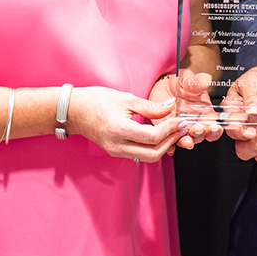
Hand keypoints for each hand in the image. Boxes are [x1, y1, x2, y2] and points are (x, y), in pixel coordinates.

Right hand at [68, 85, 183, 161]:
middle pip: (153, 153)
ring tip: (174, 131)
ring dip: (164, 146)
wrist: (74, 111)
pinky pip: (139, 154)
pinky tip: (160, 135)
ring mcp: (116, 151)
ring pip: (147, 157)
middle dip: (171, 141)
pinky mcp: (116, 152)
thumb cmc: (97, 100)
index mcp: (120, 130)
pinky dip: (153, 147)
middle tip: (182, 128)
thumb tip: (171, 107)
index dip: (170, 129)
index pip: (153, 136)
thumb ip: (150, 106)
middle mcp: (118, 145)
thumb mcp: (126, 98)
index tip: (181, 120)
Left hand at [149, 73, 221, 153]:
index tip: (214, 127)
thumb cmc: (179, 83)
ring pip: (187, 140)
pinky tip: (170, 145)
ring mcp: (181, 129)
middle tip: (197, 130)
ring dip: (187, 142)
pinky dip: (170, 146)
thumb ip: (195, 82)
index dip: (215, 128)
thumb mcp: (187, 79)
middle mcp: (194, 123)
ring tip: (186, 140)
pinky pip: (170, 143)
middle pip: (202, 135)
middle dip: (201, 135)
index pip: (213, 123)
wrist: (161, 87)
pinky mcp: (167, 133)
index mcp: (204, 112)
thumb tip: (205, 79)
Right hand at [222, 66, 256, 162]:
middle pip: (241, 148)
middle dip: (253, 144)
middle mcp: (243, 125)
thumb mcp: (253, 81)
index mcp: (233, 110)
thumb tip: (251, 111)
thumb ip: (251, 96)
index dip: (240, 132)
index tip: (251, 131)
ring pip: (255, 153)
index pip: (231, 128)